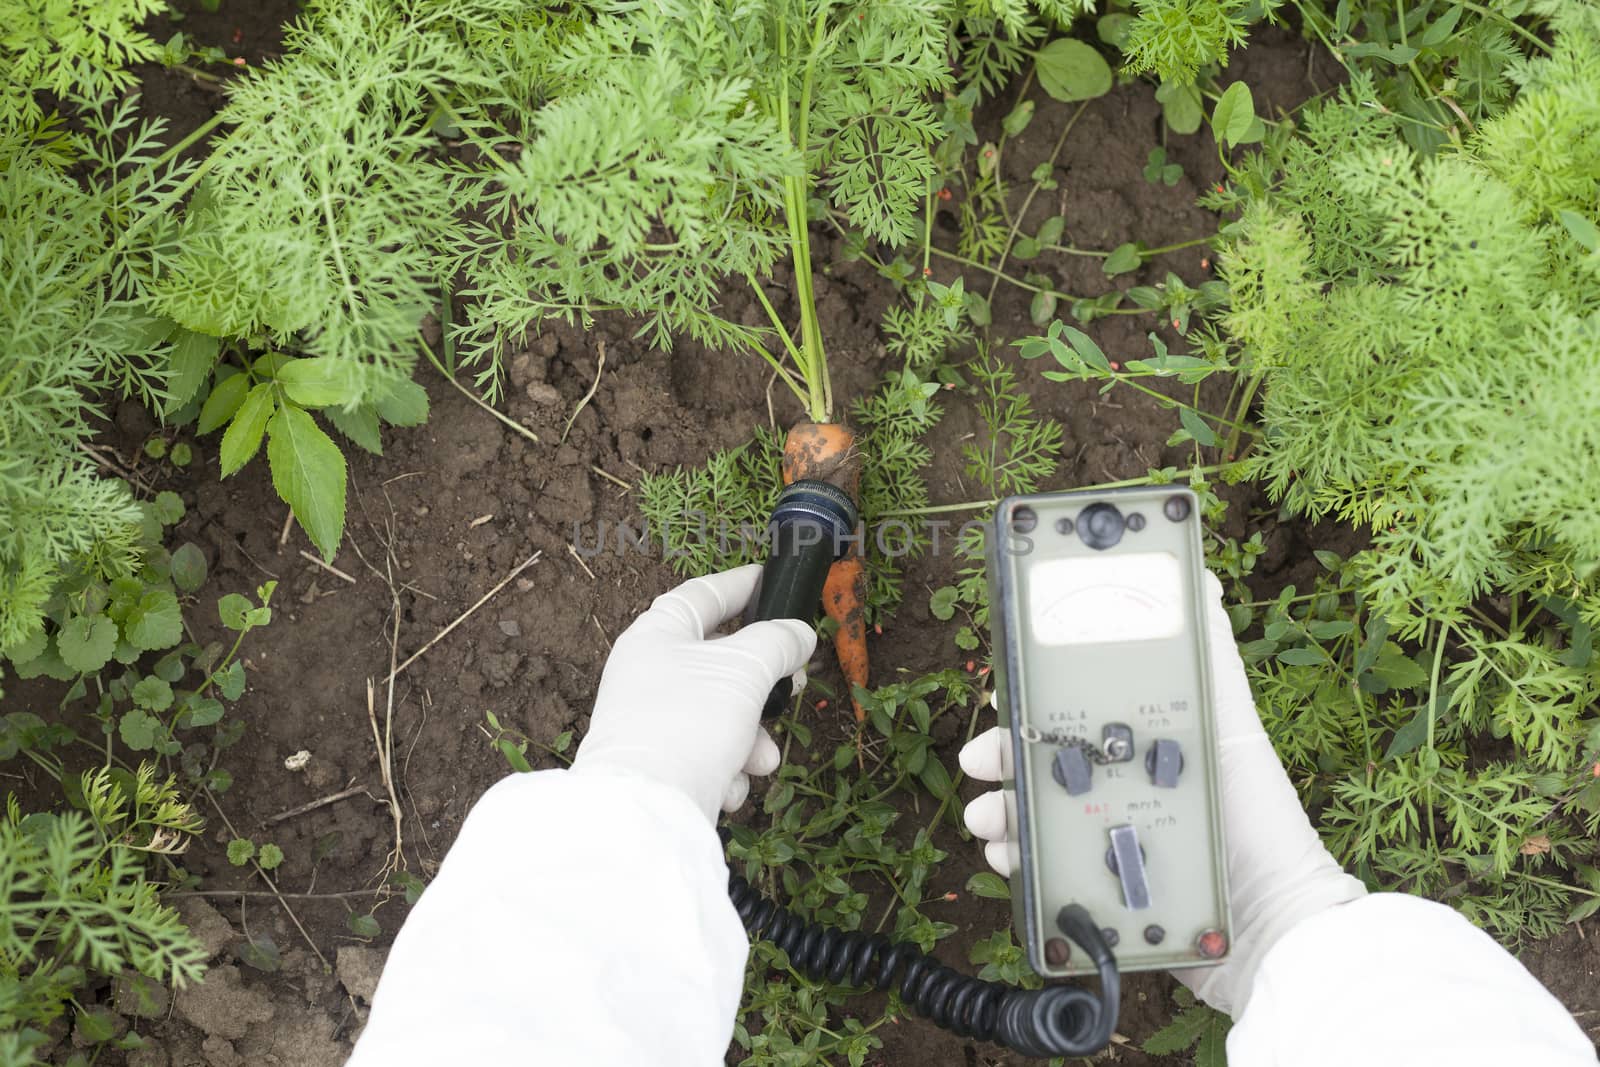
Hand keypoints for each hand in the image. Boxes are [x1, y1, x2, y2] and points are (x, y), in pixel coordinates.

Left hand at [572, 565, 815, 823]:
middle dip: (763, 683)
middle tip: (794, 685)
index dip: (742, 584)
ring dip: (751, 739)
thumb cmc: (689, 721)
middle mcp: (649, 673)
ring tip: (760, 760)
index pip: (704, 595)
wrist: (647, 810)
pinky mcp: (662, 765)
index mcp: (657, 634)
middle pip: (721, 662)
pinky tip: (727, 785)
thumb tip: (799, 635)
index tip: (772, 579)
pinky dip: (727, 769)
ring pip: (723, 716)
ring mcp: (654, 721)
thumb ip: (778, 642)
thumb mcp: (745, 669)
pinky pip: (709, 755)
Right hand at [958, 571, 1365, 1015]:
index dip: (1034, 703)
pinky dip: (1016, 863)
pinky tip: (1008, 858)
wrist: (1271, 932)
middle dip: (1002, 756)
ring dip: (998, 811)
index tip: (1006, 694)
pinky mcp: (1101, 893)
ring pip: (1032, 817)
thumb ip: (1211, 660)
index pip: (1075, 712)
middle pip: (1043, 763)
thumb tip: (1203, 578)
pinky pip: (1042, 874)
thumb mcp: (1231, 730)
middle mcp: (1121, 790)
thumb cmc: (1259, 824)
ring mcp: (1108, 843)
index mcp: (1145, 747)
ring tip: (988, 820)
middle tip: (980, 761)